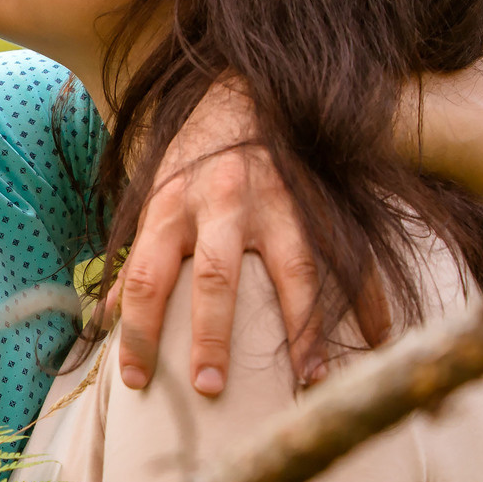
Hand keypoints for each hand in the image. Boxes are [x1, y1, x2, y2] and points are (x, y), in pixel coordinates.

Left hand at [115, 84, 388, 394]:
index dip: (137, 332)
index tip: (136, 381)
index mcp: (171, 208)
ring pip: (292, 267)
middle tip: (210, 387)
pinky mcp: (316, 202)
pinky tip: (379, 336)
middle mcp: (221, 205)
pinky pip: (346, 253)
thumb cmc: (192, 162)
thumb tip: (103, 321)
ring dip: (301, 326)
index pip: (146, 278)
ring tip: (308, 376)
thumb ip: (134, 261)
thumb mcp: (154, 202)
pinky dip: (368, 296)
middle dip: (211, 334)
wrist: (244, 95)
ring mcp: (274, 203)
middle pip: (215, 276)